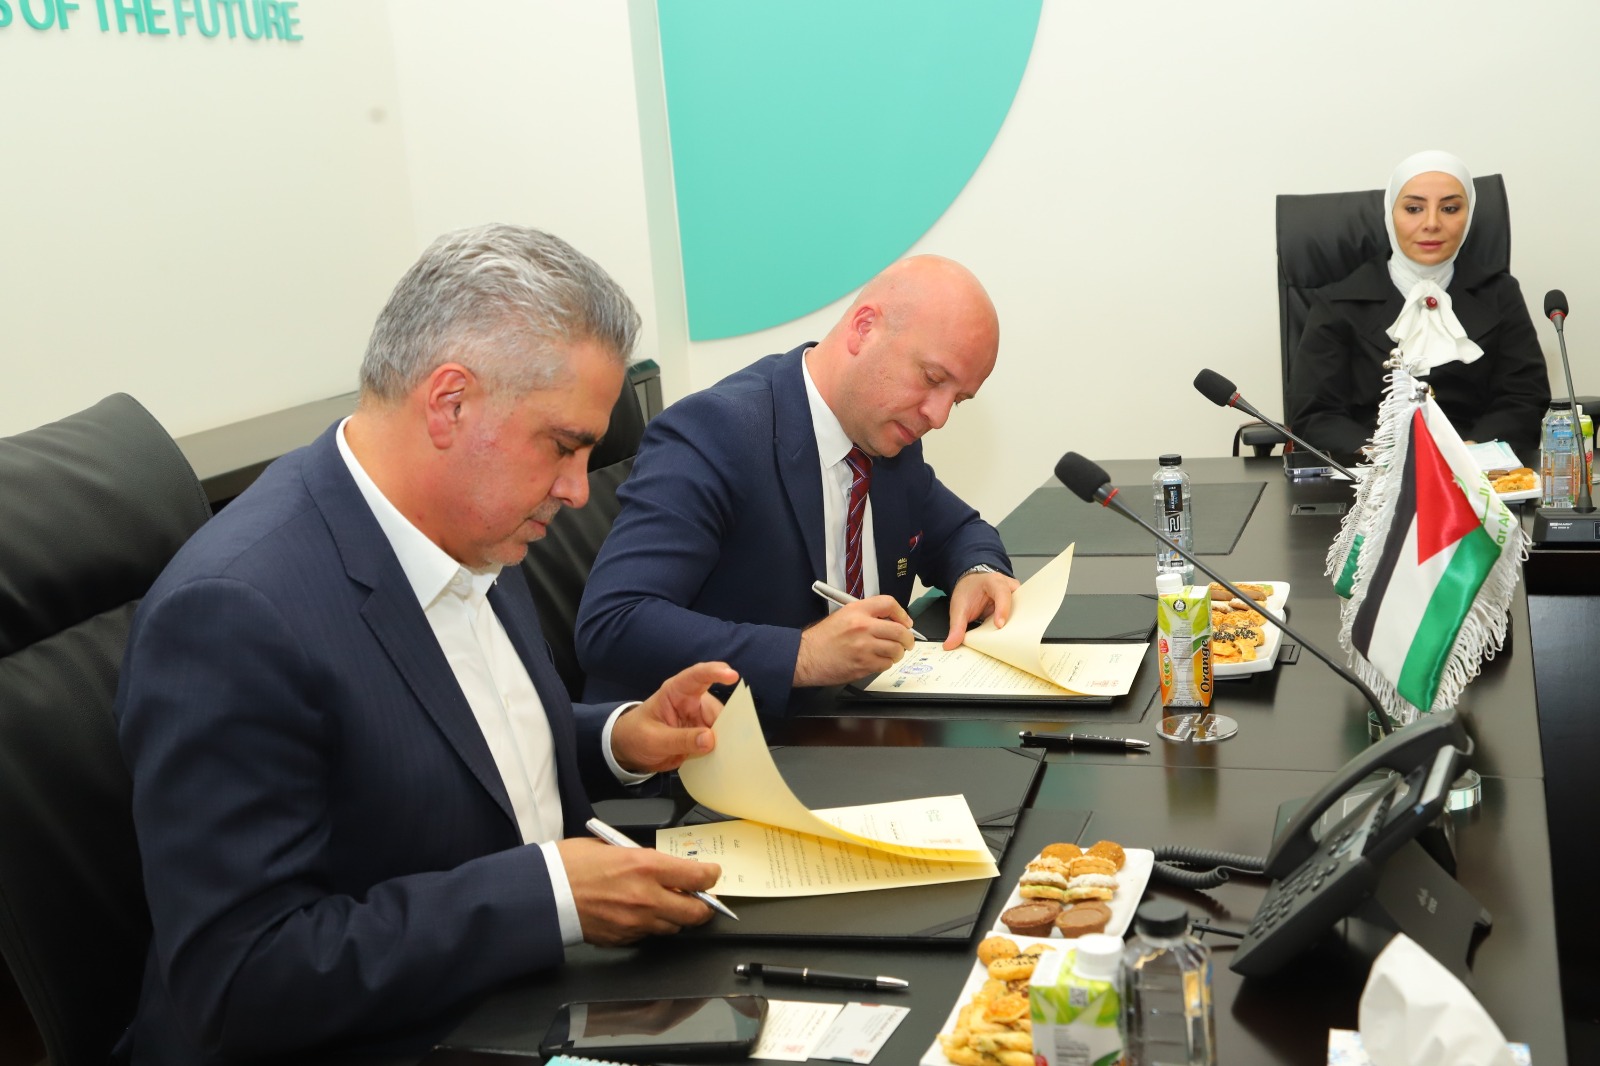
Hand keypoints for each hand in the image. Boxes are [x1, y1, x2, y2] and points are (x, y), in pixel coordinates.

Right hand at [558, 837, 721, 943]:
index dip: (710, 876)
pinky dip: (651, 926)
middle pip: (695, 911)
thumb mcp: (613, 847)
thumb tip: (661, 867)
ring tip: (668, 905)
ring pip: (674, 927)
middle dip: (703, 905)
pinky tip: (640, 914)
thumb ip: (642, 859)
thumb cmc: (570, 864)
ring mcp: (636, 922)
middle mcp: (647, 897)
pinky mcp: (623, 938)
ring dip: (676, 917)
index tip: (711, 874)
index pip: (697, 876)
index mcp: (646, 866)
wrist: (543, 893)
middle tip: (702, 898)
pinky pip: (648, 935)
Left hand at [611, 661, 737, 773]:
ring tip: (732, 755)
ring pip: (722, 726)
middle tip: (735, 744)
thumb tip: (710, 739)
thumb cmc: (637, 735)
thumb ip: (680, 739)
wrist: (630, 750)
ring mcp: (699, 719)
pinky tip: (726, 760)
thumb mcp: (654, 739)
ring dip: (727, 740)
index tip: (732, 675)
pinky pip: (718, 740)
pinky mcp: (702, 735)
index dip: (715, 672)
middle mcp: (693, 702)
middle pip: (717, 708)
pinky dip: (723, 750)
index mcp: (676, 692)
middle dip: (728, 724)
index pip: (697, 676)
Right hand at [793, 596, 914, 686]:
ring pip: (896, 649)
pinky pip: (886, 664)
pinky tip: (878, 661)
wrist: (806, 657)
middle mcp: (862, 626)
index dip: (902, 613)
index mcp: (856, 611)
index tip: (905, 621)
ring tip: (892, 653)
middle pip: (899, 630)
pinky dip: (886, 663)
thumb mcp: (842, 616)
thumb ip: (865, 615)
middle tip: (907, 642)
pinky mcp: (864, 664)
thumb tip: (889, 621)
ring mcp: (864, 647)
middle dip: (908, 638)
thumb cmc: (821, 639)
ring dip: (897, 653)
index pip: (888, 604)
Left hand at [943, 570, 1019, 649]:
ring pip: (1023, 610)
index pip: (1002, 593)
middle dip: (1015, 619)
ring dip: (1018, 623)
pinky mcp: (1017, 605)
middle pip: (1018, 602)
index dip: (1002, 609)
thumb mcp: (958, 608)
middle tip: (1011, 636)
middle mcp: (1009, 586)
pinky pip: (1020, 615)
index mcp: (994, 581)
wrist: (971, 584)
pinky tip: (1012, 635)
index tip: (999, 625)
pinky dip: (1016, 625)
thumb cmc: (968, 591)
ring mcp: (1015, 595)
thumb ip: (956, 626)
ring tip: (1014, 638)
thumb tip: (950, 644)